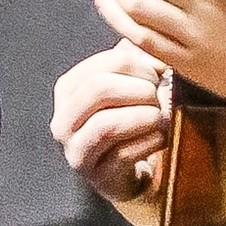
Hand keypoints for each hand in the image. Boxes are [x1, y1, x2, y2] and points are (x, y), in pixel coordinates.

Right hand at [50, 42, 169, 222]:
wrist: (126, 171)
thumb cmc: (127, 121)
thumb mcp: (126, 87)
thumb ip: (135, 62)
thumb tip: (156, 49)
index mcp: (68, 89)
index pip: (105, 63)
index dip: (139, 66)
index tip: (159, 74)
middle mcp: (63, 120)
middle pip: (99, 89)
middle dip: (139, 91)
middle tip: (161, 97)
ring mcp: (76, 150)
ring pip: (107, 125)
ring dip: (144, 117)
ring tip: (162, 117)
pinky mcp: (96, 176)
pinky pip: (123, 154)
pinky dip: (149, 142)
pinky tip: (161, 137)